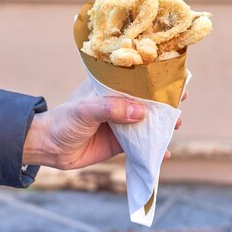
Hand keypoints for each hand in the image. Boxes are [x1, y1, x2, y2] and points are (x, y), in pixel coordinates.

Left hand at [23, 83, 186, 170]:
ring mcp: (120, 123)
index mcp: (109, 86)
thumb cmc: (64, 120)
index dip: (155, 77)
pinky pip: (141, 145)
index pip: (135, 78)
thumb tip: (141, 112)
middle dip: (164, 101)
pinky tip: (165, 154)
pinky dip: (154, 149)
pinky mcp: (119, 143)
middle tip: (182, 102)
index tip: (174, 77)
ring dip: (162, 124)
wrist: (49, 149)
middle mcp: (117, 102)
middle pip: (146, 100)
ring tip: (177, 125)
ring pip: (147, 122)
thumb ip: (112, 109)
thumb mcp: (86, 111)